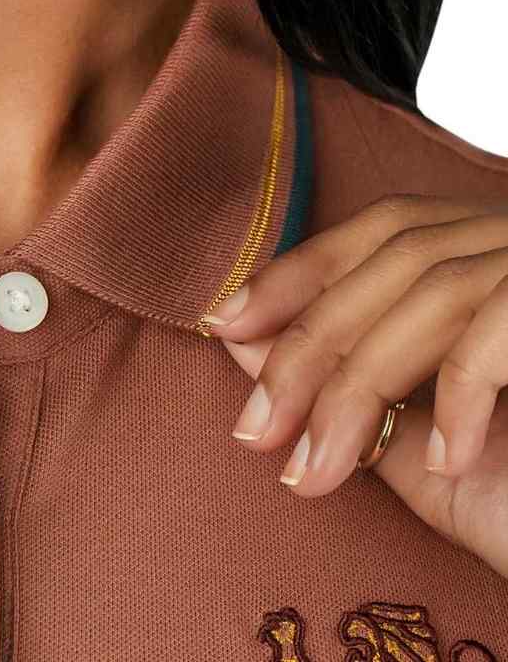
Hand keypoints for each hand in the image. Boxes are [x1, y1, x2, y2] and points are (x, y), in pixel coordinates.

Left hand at [201, 193, 507, 578]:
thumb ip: (347, 381)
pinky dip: (462, 393)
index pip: (377, 233)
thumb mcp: (425, 435)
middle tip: (253, 430)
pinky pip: (501, 330)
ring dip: (359, 390)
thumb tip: (242, 336)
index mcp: (488, 251)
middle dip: (308, 348)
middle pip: (391, 264)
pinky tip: (439, 460)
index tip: (225, 322)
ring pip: (435, 293)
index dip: (296, 271)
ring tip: (314, 473)